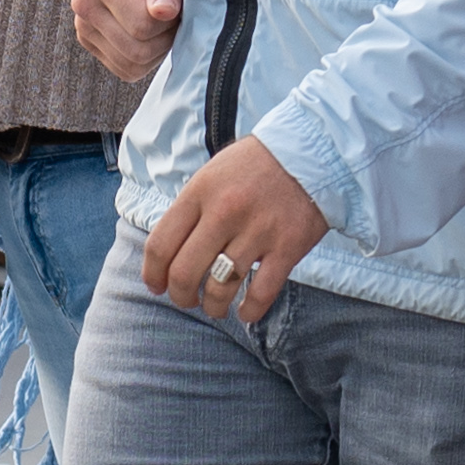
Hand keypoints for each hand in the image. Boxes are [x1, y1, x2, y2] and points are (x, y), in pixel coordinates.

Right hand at [72, 0, 182, 83]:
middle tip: (172, 15)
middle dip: (164, 38)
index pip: (143, 26)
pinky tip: (149, 34)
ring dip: (157, 51)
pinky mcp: (90, 45)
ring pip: (132, 66)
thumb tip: (164, 12)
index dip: (169, 22)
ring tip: (160, 22)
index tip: (174, 2)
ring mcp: (84, 30)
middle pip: (136, 51)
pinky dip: (146, 59)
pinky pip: (126, 70)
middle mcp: (85, 9)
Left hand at [143, 138, 328, 324]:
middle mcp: (224, 213)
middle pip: (185, 273)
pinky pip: (260, 293)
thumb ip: (192, 209)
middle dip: (180, 296)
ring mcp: (257, 232)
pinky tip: (245, 312)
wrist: (313, 152)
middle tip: (186, 300)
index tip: (156, 285)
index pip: (161, 245)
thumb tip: (171, 251)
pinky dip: (249, 311)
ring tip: (215, 307)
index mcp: (200, 193)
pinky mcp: (287, 248)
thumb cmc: (256, 165)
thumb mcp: (213, 173)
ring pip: (220, 288)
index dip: (152, 274)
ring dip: (213, 307)